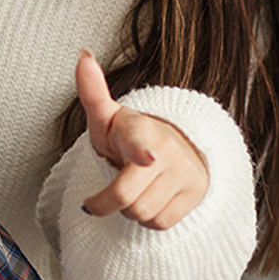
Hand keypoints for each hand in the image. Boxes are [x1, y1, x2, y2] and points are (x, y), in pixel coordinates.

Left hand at [74, 50, 208, 229]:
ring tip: (132, 190)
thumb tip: (83, 55)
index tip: (147, 158)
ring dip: (129, 210)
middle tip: (99, 198)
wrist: (175, 147)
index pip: (141, 140)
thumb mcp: (107, 117)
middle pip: (127, 197)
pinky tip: (150, 199)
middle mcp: (166, 150)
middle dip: (105, 203)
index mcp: (141, 129)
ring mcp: (184, 172)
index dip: (143, 150)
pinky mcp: (196, 193)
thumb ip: (92, 92)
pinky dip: (148, 219)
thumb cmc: (129, 135)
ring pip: (143, 214)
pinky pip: (160, 224)